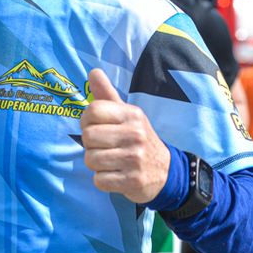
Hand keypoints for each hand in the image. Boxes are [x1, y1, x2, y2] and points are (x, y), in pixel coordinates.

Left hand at [80, 69, 170, 203]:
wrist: (165, 171)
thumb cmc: (137, 139)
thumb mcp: (127, 114)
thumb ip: (107, 94)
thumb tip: (93, 71)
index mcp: (132, 114)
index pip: (92, 111)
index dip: (86, 121)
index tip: (96, 127)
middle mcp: (135, 134)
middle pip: (88, 137)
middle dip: (90, 145)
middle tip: (105, 147)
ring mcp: (135, 159)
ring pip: (90, 160)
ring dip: (96, 164)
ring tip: (110, 161)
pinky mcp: (133, 181)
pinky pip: (99, 180)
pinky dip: (103, 180)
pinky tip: (115, 175)